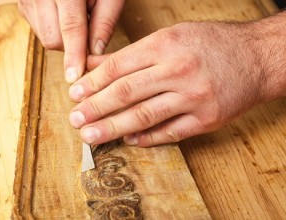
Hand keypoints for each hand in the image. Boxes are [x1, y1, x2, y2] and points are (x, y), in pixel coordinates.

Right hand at [17, 0, 124, 82]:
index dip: (74, 53)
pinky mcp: (23, 3)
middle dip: (71, 45)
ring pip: (44, 36)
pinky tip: (62, 12)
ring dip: (63, 36)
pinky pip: (38, 28)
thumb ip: (104, 20)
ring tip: (76, 14)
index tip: (74, 76)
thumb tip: (95, 51)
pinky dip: (53, 28)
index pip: (69, 27)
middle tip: (88, 30)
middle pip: (52, 38)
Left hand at [68, 21, 275, 146]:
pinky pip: (169, 133)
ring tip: (91, 135)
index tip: (75, 94)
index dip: (92, 83)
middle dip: (95, 108)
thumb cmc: (210, 44)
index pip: (118, 67)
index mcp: (165, 45)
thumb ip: (130, 54)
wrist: (257, 57)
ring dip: (112, 128)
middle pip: (126, 93)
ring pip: (144, 116)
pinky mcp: (207, 119)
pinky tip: (128, 140)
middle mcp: (178, 70)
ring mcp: (193, 97)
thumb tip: (93, 66)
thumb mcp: (169, 37)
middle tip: (75, 120)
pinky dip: (146, 138)